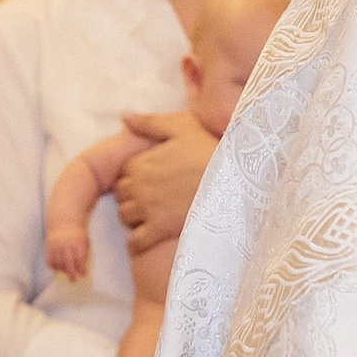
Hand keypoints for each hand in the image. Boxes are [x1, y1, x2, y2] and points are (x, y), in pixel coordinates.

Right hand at [45, 223, 89, 280]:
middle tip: (73, 280)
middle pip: (68, 262)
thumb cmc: (77, 235)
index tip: (83, 275)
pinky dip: (53, 266)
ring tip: (65, 272)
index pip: (79, 259)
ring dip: (62, 270)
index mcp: (77, 243)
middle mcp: (66, 245)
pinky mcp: (49, 247)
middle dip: (71, 273)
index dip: (81, 268)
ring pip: (58, 262)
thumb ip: (85, 253)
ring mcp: (56, 246)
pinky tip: (57, 268)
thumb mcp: (85, 241)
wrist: (64, 222)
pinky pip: (50, 260)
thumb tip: (82, 269)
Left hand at [113, 112, 216, 252]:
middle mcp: (138, 186)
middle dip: (132, 196)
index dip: (135, 176)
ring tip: (153, 216)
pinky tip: (149, 238)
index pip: (122, 173)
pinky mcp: (159, 229)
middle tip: (153, 198)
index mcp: (140, 162)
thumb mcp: (181, 128)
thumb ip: (149, 122)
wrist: (235, 180)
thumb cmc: (210, 151)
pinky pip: (135, 242)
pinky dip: (137, 242)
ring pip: (125, 217)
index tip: (151, 180)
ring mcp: (148, 209)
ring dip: (134, 218)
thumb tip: (124, 115)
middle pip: (121, 195)